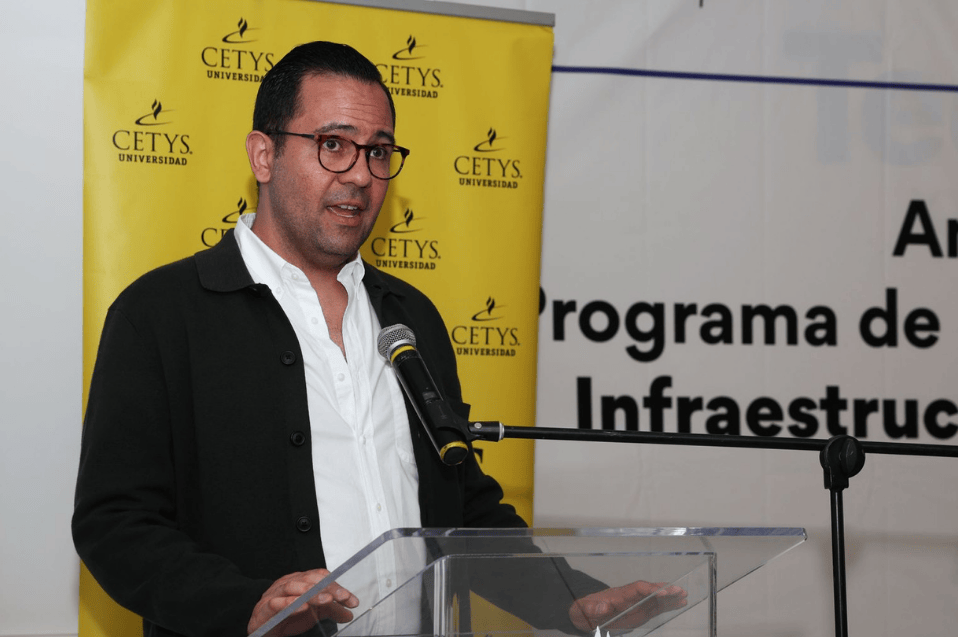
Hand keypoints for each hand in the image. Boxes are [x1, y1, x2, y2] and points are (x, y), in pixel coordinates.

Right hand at [247, 569, 358, 636]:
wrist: (262, 628)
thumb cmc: (286, 616)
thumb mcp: (313, 613)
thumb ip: (330, 611)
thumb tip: (349, 613)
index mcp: (300, 581)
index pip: (321, 577)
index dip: (337, 586)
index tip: (351, 600)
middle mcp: (288, 583)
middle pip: (309, 579)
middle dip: (328, 588)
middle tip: (343, 598)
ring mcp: (275, 594)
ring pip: (293, 587)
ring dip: (311, 593)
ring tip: (327, 600)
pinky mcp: (265, 608)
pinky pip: (276, 603)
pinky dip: (290, 604)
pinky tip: (303, 607)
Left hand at [568, 581, 687, 632]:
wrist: (584, 613)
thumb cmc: (585, 610)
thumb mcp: (585, 611)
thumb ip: (594, 608)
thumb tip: (603, 605)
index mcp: (619, 595)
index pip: (637, 589)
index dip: (649, 589)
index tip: (661, 592)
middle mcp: (630, 597)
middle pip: (649, 590)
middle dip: (664, 590)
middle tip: (679, 590)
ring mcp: (636, 604)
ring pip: (655, 598)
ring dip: (670, 597)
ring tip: (685, 595)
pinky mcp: (639, 612)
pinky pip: (655, 607)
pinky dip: (668, 605)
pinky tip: (679, 604)